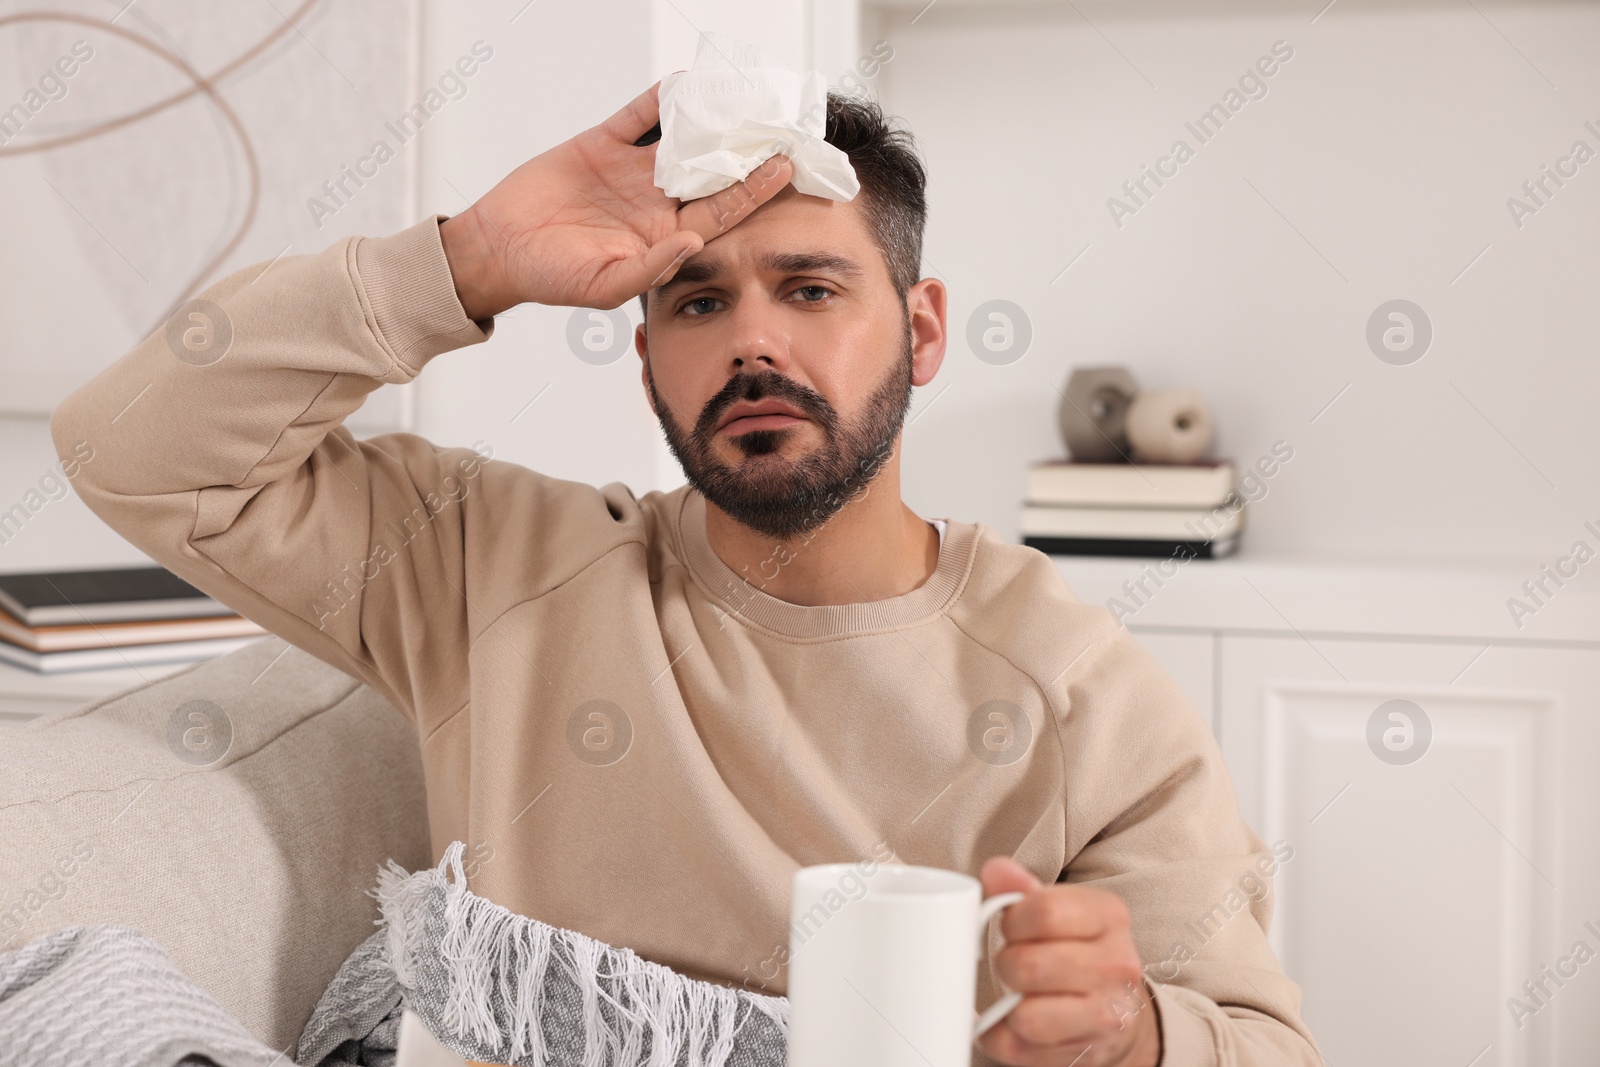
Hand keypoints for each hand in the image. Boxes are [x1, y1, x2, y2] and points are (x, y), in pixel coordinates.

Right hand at [438, 79, 794, 319]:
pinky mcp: (603, 145)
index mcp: (664, 237)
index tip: (783, 168)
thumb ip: (650, 269)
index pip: (720, 211)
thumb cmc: (550, 277)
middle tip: (777, 124)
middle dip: (743, 151)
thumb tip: (693, 243)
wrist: (498, 248)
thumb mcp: (603, 285)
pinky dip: (659, 99)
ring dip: (708, 121)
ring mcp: (631, 172)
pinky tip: (684, 83)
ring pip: (681, 140)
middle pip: (711, 172)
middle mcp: (655, 203)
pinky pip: (638, 116)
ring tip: (740, 98)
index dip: (752, 191)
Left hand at [976, 857, 1161, 1066]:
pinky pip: (1018, 1048)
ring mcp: (1108, 1015)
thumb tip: (995, 870)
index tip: (1011, 927)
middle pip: (1030, 965)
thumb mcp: (1058, 910)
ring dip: (1007, 1005)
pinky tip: (1012, 1022)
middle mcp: (1118, 965)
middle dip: (1006, 964)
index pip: (1044, 911)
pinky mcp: (1087, 1053)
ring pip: (1027, 1017)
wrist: (1117, 1008)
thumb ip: (1021, 889)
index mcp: (1110, 916)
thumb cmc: (1077, 951)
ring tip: (1017, 994)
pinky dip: (1001, 1036)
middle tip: (1012, 964)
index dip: (1012, 920)